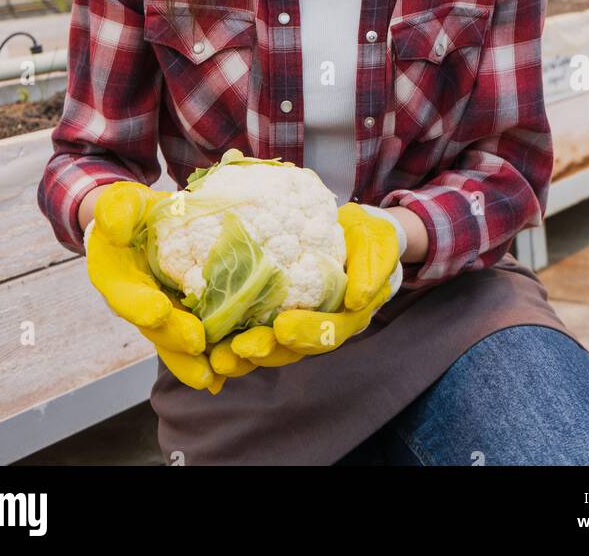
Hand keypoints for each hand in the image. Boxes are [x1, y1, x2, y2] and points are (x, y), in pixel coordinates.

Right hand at [84, 181, 225, 393]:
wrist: (143, 225)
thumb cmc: (130, 212)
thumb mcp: (119, 202)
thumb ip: (114, 211)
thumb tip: (114, 228)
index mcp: (115, 279)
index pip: (126, 295)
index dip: (139, 305)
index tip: (157, 311)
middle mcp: (137, 305)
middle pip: (155, 328)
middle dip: (174, 338)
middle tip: (197, 344)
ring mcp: (163, 313)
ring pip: (176, 343)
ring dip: (192, 360)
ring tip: (212, 374)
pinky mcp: (187, 313)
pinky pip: (200, 335)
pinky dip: (212, 353)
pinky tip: (232, 365)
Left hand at [221, 201, 405, 367]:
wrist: (355, 232)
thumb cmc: (370, 239)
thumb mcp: (379, 246)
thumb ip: (371, 271)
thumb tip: (357, 298)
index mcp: (348, 316)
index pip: (328, 331)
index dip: (307, 332)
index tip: (283, 328)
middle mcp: (320, 326)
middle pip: (292, 348)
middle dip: (265, 351)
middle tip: (238, 350)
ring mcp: (297, 320)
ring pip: (269, 345)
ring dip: (243, 353)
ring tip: (217, 356)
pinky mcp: (276, 309)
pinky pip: (254, 326)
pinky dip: (233, 333)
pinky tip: (208, 335)